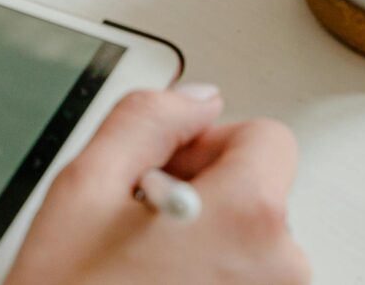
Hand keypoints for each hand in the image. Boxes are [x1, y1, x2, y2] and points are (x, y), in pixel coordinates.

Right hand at [7, 87, 308, 284]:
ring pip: (251, 249)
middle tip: (139, 224)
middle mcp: (279, 271)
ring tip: (141, 270)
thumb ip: (146, 118)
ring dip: (205, 245)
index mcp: (247, 217)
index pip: (265, 138)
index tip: (165, 168)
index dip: (207, 142)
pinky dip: (209, 283)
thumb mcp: (84, 185)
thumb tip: (192, 98)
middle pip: (260, 194)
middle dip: (204, 195)